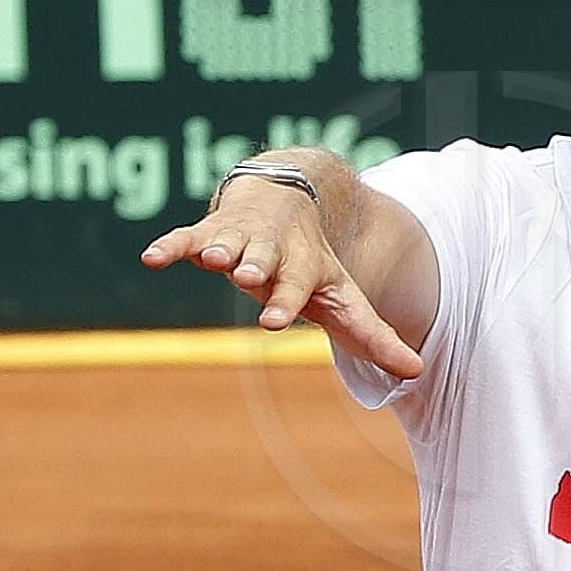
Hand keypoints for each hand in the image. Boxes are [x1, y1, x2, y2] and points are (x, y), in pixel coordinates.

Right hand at [138, 171, 422, 380]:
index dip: (286, 304)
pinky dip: (170, 247)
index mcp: (306, 270)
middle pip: (265, 261)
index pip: (298, 290)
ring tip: (212, 258)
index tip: (272, 324)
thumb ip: (374, 335)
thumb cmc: (313, 264)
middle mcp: (273, 252)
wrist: (291, 198)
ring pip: (230, 242)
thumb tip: (419, 372)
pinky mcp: (210, 231)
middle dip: (257, 269)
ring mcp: (241, 238)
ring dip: (220, 249)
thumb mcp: (344, 297)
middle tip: (248, 278)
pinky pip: (186, 238)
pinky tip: (151, 259)